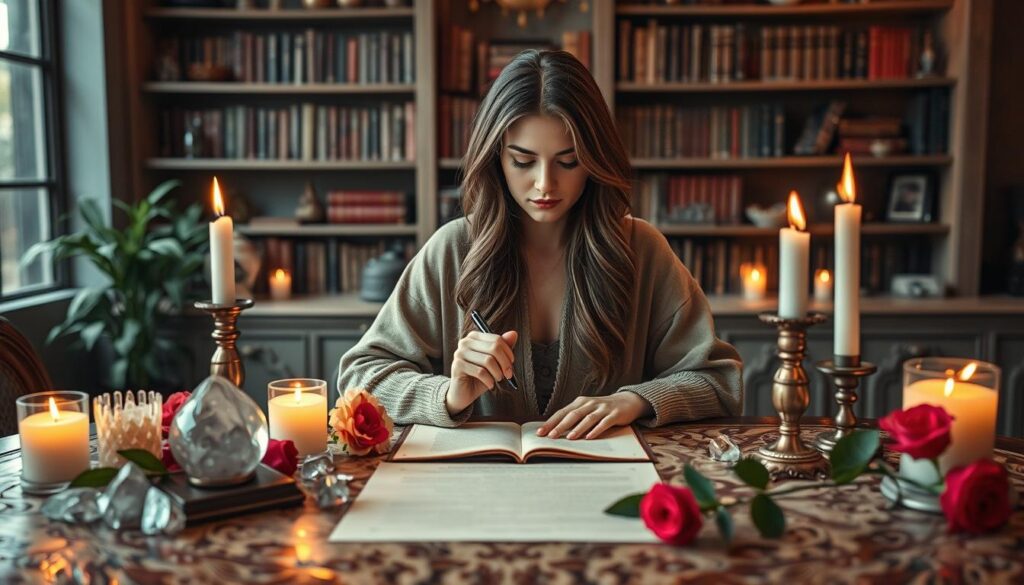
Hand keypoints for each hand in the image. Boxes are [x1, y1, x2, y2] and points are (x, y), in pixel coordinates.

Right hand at [445, 330, 517, 414]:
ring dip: (497, 373)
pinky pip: (480, 372)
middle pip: (494, 348)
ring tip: (497, 380)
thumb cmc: (479, 377)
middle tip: (508, 375)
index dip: (508, 352)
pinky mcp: (457, 366)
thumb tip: (514, 333)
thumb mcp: (494, 362)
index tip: (512, 364)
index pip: (497, 339)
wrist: (463, 393)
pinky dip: (489, 380)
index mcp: (474, 337)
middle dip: (505, 363)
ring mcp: (459, 353)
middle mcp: (465, 342)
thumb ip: (502, 348)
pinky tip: (490, 385)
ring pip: (488, 360)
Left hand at [537, 393, 651, 439]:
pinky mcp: (614, 414)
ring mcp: (602, 408)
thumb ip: (574, 417)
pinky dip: (596, 430)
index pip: (562, 413)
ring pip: (588, 419)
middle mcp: (590, 403)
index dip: (551, 422)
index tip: (540, 433)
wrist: (628, 401)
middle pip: (572, 415)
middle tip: (551, 436)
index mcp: (580, 402)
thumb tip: (555, 431)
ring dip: (577, 429)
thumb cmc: (603, 409)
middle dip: (560, 426)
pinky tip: (589, 437)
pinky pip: (604, 423)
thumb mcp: (587, 410)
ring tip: (569, 438)